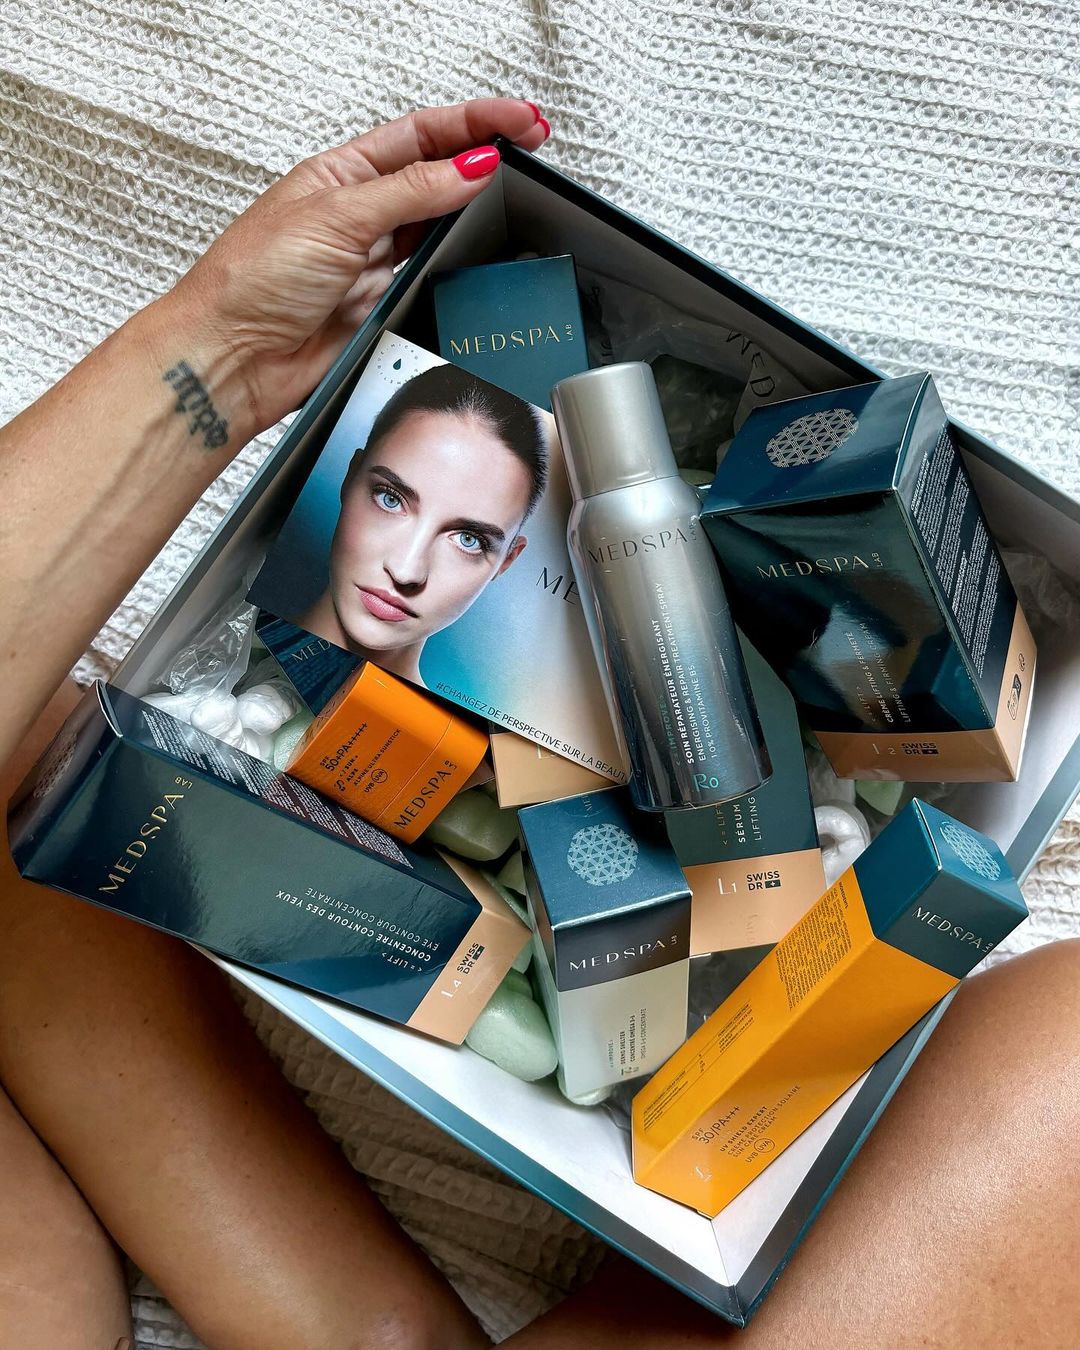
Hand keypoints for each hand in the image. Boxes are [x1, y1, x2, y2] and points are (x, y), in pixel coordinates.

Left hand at [160, 98, 550, 434]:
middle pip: (439, 176)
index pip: (422, 135)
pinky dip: (462, 268)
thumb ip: (410, 191)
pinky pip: (435, 280)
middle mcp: (361, 214)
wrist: (233, 359)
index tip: (521, 120)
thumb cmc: (252, 281)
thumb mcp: (336, 216)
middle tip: (534, 149)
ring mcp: (375, 262)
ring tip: (518, 198)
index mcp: (342, 174)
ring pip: (443, 228)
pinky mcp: (384, 306)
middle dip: (488, 160)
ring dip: (479, 213)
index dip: (475, 122)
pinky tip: (484, 259)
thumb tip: (471, 165)